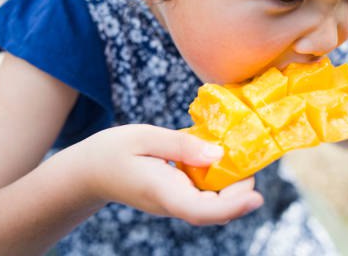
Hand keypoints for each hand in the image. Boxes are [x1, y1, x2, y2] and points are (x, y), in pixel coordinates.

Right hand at [78, 124, 263, 225]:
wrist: (90, 173)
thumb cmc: (113, 151)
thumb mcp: (144, 136)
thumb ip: (181, 145)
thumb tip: (218, 154)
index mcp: (162, 191)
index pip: (200, 210)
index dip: (232, 206)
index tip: (257, 195)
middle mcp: (172, 204)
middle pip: (215, 211)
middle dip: (240, 191)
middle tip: (249, 158)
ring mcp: (175, 204)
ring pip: (213, 205)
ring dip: (231, 185)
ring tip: (239, 156)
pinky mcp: (177, 197)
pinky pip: (204, 196)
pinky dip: (218, 180)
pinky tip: (218, 158)